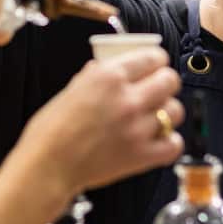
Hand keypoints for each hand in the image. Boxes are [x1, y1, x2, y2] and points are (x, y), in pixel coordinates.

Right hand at [7, 48, 183, 196]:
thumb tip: (106, 67)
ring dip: (167, 112)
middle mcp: (127, 98)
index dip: (156, 60)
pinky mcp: (142, 155)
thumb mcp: (71, 90)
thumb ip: (95, 76)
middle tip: (158, 89)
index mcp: (109, 77)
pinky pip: (174, 143)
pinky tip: (158, 140)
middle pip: (170, 80)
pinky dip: (169, 141)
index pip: (153, 57)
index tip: (155, 65)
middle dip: (165, 82)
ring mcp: (137, 127)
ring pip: (176, 111)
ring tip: (155, 117)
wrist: (46, 166)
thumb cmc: (50, 131)